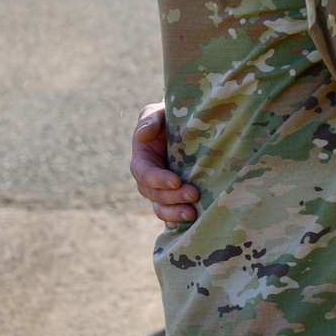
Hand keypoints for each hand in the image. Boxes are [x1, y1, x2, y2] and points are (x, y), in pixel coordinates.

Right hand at [130, 103, 198, 225]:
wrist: (192, 125)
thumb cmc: (172, 115)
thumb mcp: (158, 112)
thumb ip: (150, 120)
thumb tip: (142, 136)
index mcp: (142, 159)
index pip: (144, 174)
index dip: (158, 179)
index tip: (176, 181)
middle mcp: (150, 178)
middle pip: (154, 195)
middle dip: (172, 198)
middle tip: (193, 195)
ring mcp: (162, 190)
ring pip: (162, 208)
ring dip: (175, 213)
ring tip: (192, 214)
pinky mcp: (176, 197)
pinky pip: (173, 214)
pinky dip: (177, 221)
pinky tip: (191, 223)